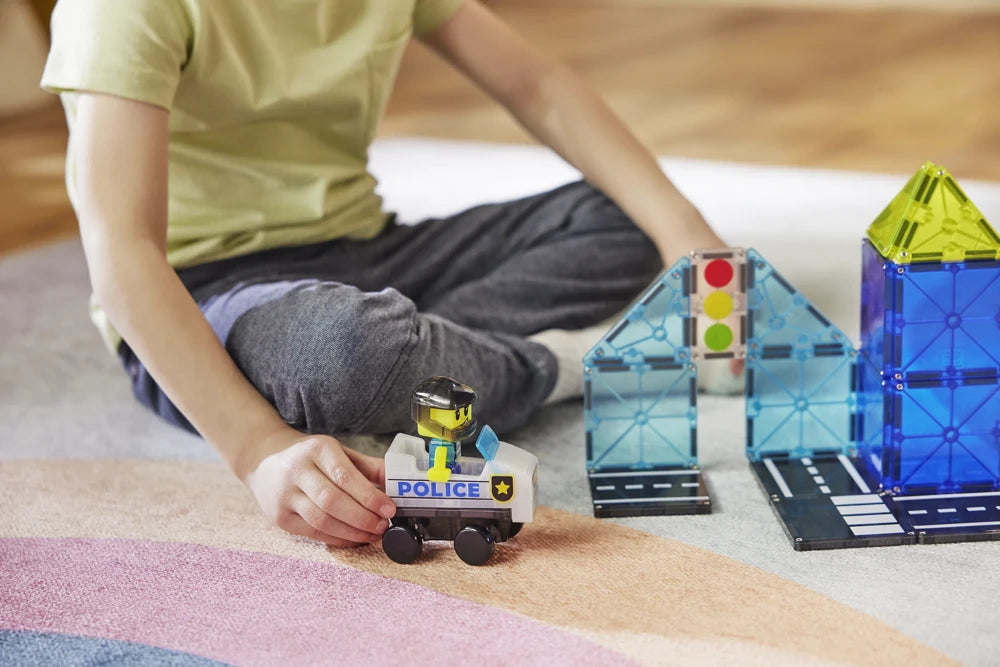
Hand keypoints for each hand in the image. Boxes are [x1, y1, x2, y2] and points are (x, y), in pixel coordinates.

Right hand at [242, 431, 395, 546]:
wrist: (263, 459)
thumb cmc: (309, 456)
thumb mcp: (337, 451)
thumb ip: (367, 466)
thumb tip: (397, 481)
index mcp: (317, 450)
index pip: (345, 476)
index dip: (369, 496)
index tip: (389, 509)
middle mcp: (297, 471)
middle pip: (332, 501)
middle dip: (363, 518)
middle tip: (383, 526)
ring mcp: (285, 496)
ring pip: (322, 521)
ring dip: (352, 532)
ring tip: (372, 534)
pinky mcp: (279, 517)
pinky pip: (313, 533)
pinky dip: (337, 538)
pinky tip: (354, 538)